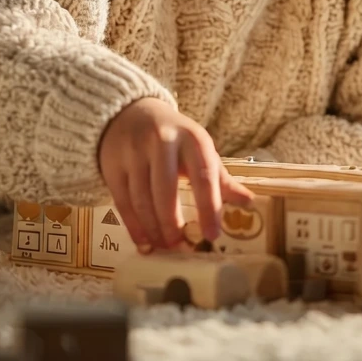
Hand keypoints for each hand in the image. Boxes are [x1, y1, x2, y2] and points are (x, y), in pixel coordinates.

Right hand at [97, 97, 253, 251]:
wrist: (130, 112)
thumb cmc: (174, 137)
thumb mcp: (199, 149)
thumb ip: (221, 178)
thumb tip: (249, 202)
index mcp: (191, 138)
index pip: (202, 176)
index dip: (208, 208)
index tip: (212, 235)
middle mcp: (161, 141)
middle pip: (166, 191)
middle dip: (173, 225)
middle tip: (181, 248)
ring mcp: (133, 152)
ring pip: (142, 200)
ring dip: (153, 230)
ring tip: (164, 248)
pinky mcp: (112, 164)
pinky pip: (123, 202)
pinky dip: (134, 227)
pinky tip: (144, 243)